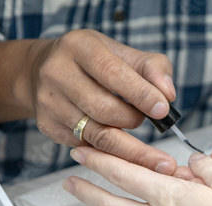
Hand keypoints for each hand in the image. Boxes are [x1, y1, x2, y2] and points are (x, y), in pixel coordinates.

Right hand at [30, 29, 176, 173]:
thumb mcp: (122, 53)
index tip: (163, 110)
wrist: (43, 69)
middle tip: (150, 120)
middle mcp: (57, 73)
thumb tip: (168, 94)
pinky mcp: (49, 126)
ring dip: (129, 145)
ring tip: (148, 148)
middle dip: (135, 120)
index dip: (141, 94)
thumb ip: (152, 68)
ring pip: (97, 134)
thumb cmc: (94, 62)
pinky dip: (112, 152)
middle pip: (105, 109)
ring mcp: (50, 102)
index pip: (113, 73)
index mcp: (79, 47)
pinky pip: (88, 147)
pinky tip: (125, 152)